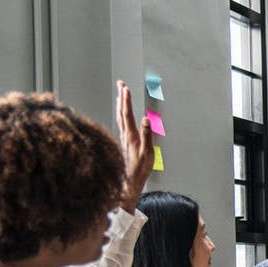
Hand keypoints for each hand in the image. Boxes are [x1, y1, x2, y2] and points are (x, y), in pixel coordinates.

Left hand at [115, 80, 152, 212]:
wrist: (129, 181)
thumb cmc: (139, 169)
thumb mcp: (148, 152)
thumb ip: (147, 135)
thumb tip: (146, 119)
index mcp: (131, 135)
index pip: (128, 113)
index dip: (127, 100)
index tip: (126, 88)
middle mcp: (125, 135)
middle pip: (121, 112)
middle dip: (122, 97)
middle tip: (121, 85)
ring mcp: (123, 138)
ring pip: (120, 117)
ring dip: (121, 104)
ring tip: (121, 94)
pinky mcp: (124, 142)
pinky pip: (121, 123)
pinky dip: (121, 114)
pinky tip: (122, 113)